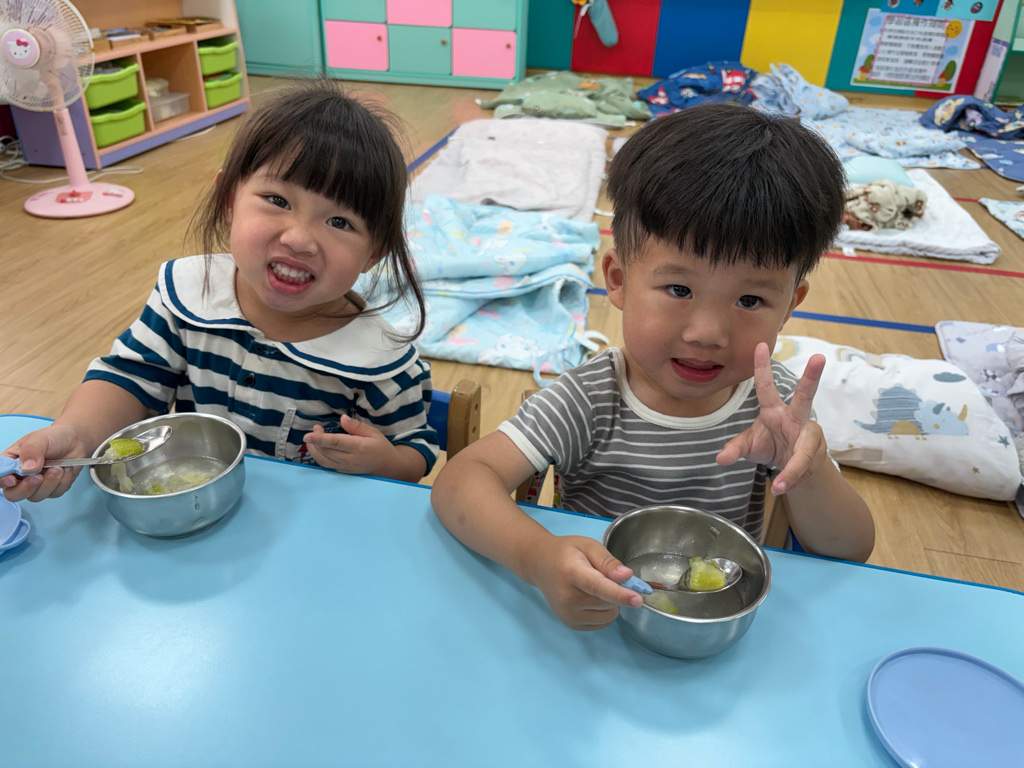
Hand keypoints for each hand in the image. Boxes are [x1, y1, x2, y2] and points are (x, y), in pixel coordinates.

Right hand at [1, 424, 89, 501]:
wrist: (75, 441)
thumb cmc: (53, 438)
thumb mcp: (39, 439)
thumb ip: (31, 451)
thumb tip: (27, 468)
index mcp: (11, 463)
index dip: (2, 481)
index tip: (12, 479)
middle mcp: (21, 477)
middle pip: (14, 494)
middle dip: (27, 488)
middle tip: (39, 477)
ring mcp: (37, 485)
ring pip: (36, 496)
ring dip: (49, 482)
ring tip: (58, 467)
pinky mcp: (52, 489)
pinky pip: (55, 493)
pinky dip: (62, 482)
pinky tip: (65, 470)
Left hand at [303, 415, 404, 476]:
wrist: (387, 466)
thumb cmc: (380, 446)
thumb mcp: (373, 432)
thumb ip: (356, 426)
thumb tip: (342, 418)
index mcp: (358, 447)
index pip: (335, 442)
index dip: (320, 439)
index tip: (308, 435)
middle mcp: (350, 459)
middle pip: (326, 452)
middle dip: (315, 440)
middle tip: (317, 428)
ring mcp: (345, 467)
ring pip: (323, 461)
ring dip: (313, 450)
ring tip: (312, 439)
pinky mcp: (343, 471)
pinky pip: (327, 465)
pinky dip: (319, 457)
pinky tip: (318, 448)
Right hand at [526, 534, 642, 630]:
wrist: (540, 565)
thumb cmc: (566, 552)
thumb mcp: (588, 546)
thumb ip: (607, 561)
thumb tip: (626, 577)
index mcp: (572, 574)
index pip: (599, 587)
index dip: (620, 594)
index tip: (638, 600)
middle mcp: (568, 598)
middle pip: (607, 602)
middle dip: (616, 591)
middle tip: (605, 576)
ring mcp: (568, 615)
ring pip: (607, 616)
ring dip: (611, 603)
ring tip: (596, 587)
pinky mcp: (571, 624)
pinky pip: (602, 624)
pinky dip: (605, 612)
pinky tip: (593, 598)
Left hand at [716, 342, 826, 494]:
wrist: (792, 468)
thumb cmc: (769, 446)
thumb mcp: (748, 447)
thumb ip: (735, 449)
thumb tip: (720, 459)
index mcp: (774, 410)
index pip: (766, 386)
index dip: (762, 366)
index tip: (760, 344)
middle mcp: (796, 417)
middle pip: (805, 395)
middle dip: (812, 376)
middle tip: (819, 357)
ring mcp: (810, 433)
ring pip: (805, 449)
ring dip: (792, 469)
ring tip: (780, 486)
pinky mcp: (818, 451)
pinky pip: (805, 467)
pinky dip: (792, 479)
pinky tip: (783, 487)